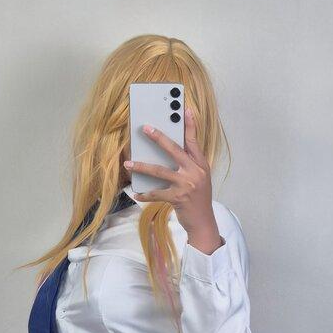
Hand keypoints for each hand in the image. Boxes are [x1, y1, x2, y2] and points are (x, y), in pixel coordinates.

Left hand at [123, 108, 223, 253]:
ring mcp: (186, 184)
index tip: (185, 109)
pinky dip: (144, 194)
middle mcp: (195, 172)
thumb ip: (189, 164)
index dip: (190, 125)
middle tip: (146, 129)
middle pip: (174, 150)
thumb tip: (172, 153)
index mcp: (201, 165)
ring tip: (128, 164)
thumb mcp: (199, 179)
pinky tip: (135, 193)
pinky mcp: (178, 198)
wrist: (203, 223)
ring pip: (160, 171)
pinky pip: (156, 193)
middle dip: (158, 138)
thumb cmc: (198, 200)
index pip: (194, 141)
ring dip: (141, 167)